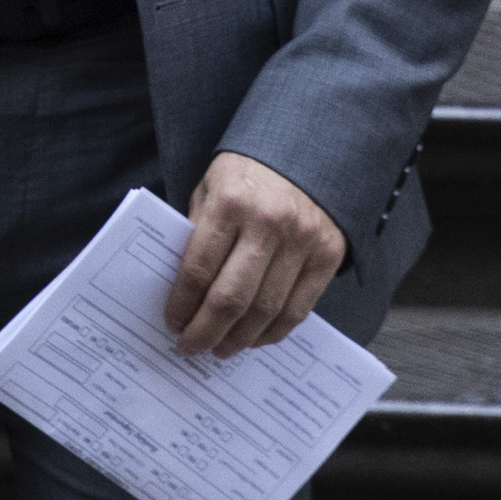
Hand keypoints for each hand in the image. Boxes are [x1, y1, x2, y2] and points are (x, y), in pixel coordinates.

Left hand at [164, 152, 345, 356]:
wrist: (303, 150)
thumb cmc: (244, 175)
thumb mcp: (208, 189)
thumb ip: (197, 233)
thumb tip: (180, 289)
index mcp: (230, 203)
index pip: (199, 268)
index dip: (183, 304)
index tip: (171, 323)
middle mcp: (269, 224)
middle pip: (233, 297)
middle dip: (207, 330)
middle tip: (192, 348)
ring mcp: (303, 241)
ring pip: (267, 309)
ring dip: (240, 338)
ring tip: (221, 349)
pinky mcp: (328, 255)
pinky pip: (299, 308)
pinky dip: (274, 331)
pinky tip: (255, 339)